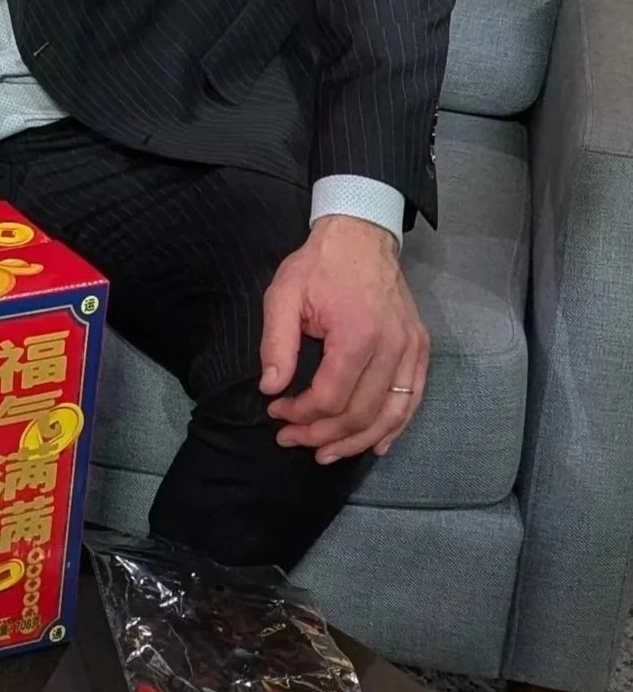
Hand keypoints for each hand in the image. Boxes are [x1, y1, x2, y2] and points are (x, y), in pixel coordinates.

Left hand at [260, 215, 429, 462]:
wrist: (361, 237)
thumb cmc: (319, 266)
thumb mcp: (283, 295)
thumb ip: (277, 345)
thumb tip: (271, 388)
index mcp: (357, 334)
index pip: (331, 397)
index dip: (301, 414)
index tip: (276, 411)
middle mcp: (392, 348)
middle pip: (360, 413)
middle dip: (322, 434)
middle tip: (292, 439)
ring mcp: (412, 350)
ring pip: (391, 416)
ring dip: (356, 442)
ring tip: (326, 454)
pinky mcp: (421, 350)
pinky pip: (412, 401)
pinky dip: (394, 428)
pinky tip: (374, 445)